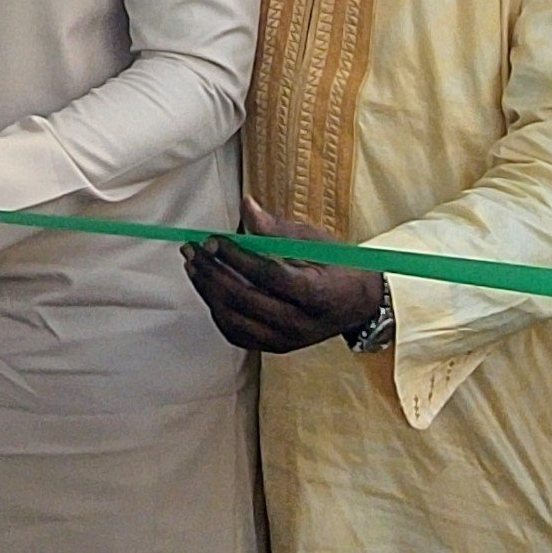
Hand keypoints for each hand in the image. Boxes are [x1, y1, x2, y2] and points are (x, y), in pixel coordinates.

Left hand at [185, 197, 388, 353]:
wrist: (358, 304)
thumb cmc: (337, 266)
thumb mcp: (314, 240)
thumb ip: (277, 228)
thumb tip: (246, 205)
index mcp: (315, 293)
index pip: (267, 276)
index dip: (236, 257)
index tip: (214, 240)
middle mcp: (300, 322)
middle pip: (245, 299)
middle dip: (212, 272)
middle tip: (193, 249)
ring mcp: (286, 339)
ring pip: (235, 320)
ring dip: (208, 291)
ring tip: (194, 266)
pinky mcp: (276, 347)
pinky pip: (237, 334)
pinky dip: (218, 311)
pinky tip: (207, 289)